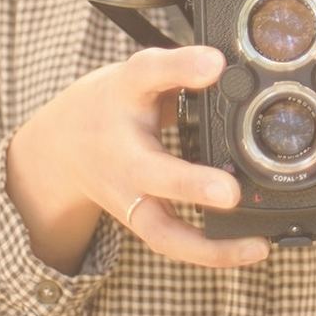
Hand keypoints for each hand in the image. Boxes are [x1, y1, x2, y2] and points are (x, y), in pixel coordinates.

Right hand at [8, 44, 270, 270]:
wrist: (59, 146)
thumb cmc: (112, 103)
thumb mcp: (141, 73)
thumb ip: (182, 68)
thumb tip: (228, 64)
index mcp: (125, 97)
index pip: (147, 73)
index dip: (181, 68)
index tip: (215, 63)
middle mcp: (123, 152)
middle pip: (151, 171)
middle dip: (190, 184)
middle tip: (231, 192)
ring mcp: (128, 194)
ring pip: (160, 227)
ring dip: (207, 243)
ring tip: (256, 245)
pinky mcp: (138, 219)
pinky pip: (172, 242)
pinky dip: (211, 252)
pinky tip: (252, 250)